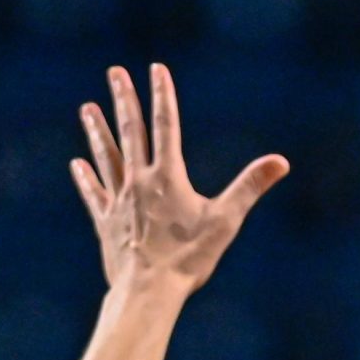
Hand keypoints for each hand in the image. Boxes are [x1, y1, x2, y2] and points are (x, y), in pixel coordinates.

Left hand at [73, 64, 287, 304]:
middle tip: (114, 73)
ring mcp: (119, 202)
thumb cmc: (189, 258)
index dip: (163, 95)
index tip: (156, 68)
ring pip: (107, 157)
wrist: (148, 291)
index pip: (167, 126)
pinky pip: (95, 195)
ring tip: (87, 108)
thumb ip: (251, 186)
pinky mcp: (107, 224)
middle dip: (123, 100)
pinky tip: (78, 165)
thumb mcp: (225, 220)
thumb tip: (281, 161)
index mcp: (168, 176)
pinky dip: (87, 179)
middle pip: (130, 133)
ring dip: (98, 131)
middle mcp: (139, 182)